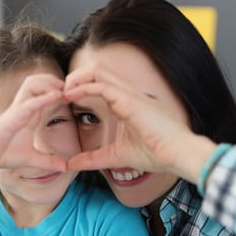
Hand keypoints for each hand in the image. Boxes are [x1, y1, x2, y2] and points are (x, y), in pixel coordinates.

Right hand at [0, 74, 67, 171]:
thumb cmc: (3, 154)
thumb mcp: (32, 159)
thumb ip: (49, 161)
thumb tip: (66, 168)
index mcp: (29, 114)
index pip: (45, 93)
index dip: (61, 90)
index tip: (78, 93)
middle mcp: (23, 107)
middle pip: (39, 81)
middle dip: (56, 80)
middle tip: (72, 87)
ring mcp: (16, 110)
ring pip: (32, 84)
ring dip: (49, 83)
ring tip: (65, 89)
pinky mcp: (11, 118)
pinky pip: (28, 102)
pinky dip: (43, 98)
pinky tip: (56, 96)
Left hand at [64, 61, 209, 178]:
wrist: (177, 155)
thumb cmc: (155, 153)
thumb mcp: (115, 156)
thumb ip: (92, 159)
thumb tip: (71, 165)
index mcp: (124, 102)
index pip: (98, 83)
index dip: (78, 86)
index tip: (63, 99)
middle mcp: (126, 93)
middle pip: (95, 70)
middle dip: (74, 77)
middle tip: (58, 92)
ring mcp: (128, 94)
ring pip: (96, 71)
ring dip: (75, 78)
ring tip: (61, 92)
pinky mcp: (129, 100)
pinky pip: (100, 85)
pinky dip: (82, 88)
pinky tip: (69, 96)